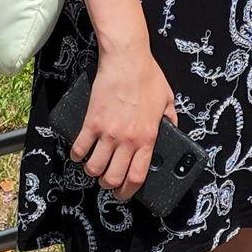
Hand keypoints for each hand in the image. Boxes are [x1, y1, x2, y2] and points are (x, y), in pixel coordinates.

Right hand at [72, 45, 176, 200]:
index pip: (137, 176)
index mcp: (148, 137)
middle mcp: (127, 140)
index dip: (129, 191)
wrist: (126, 59)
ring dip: (93, 171)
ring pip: (94, 168)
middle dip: (109, 185)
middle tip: (108, 181)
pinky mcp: (91, 122)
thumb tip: (173, 130)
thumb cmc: (148, 76)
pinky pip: (80, 148)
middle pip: (113, 177)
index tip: (124, 193)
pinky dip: (78, 155)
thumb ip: (171, 118)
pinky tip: (80, 154)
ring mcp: (108, 132)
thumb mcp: (167, 99)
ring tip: (94, 167)